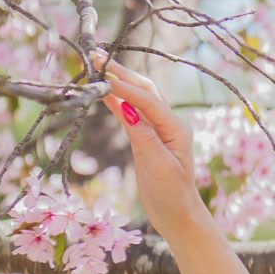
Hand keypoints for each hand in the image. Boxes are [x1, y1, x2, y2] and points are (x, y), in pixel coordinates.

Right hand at [92, 52, 201, 228]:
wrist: (178, 216)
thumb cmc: (172, 196)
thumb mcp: (159, 168)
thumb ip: (143, 137)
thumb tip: (125, 108)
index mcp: (176, 129)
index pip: (148, 100)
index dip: (125, 86)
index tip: (103, 74)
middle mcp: (169, 124)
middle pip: (144, 90)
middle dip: (122, 73)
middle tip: (97, 56)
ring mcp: (158, 130)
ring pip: (137, 99)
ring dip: (118, 82)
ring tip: (96, 66)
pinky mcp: (146, 138)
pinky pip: (131, 113)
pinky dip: (117, 101)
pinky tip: (103, 90)